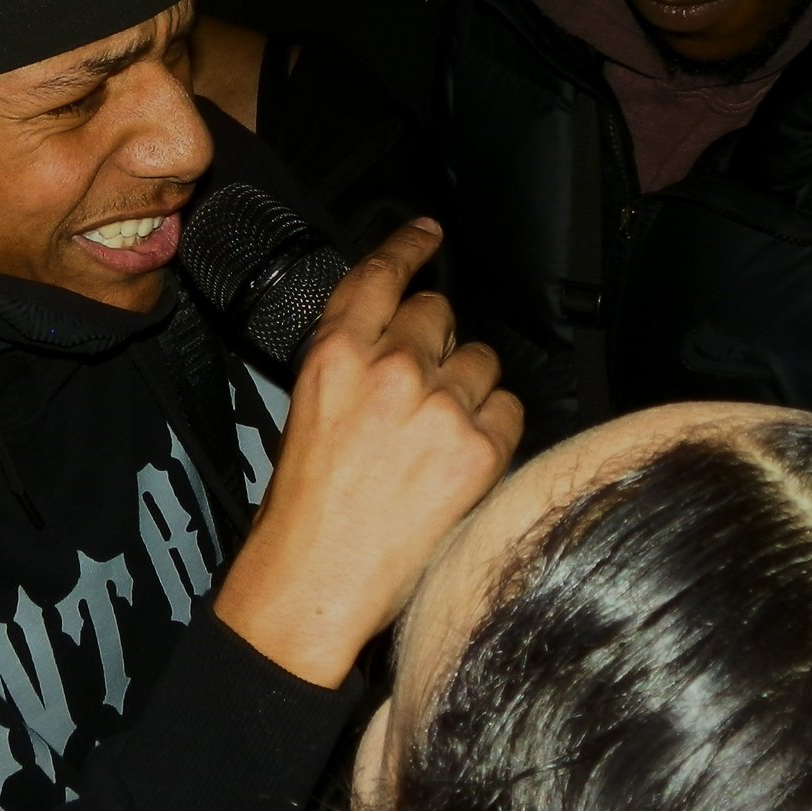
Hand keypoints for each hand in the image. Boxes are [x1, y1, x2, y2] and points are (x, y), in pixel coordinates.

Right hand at [212, 220, 522, 688]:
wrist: (314, 578)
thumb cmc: (302, 507)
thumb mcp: (305, 410)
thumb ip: (349, 364)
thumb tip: (394, 342)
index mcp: (335, 355)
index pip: (381, 275)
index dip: (408, 246)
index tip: (427, 233)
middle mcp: (389, 369)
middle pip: (439, 313)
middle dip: (438, 340)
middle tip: (424, 382)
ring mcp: (438, 408)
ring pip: (481, 360)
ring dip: (469, 386)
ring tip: (440, 431)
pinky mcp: (478, 450)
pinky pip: (509, 410)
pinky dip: (493, 427)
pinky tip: (463, 456)